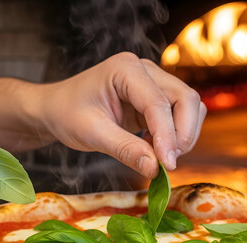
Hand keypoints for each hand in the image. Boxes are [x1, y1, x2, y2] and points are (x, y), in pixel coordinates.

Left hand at [31, 52, 205, 177]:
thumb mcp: (91, 134)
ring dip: (184, 135)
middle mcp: (145, 70)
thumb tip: (155, 169)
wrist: (56, 108)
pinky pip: (181, 114)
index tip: (167, 166)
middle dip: (183, 134)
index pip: (159, 103)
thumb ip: (125, 150)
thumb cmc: (67, 114)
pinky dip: (177, 135)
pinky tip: (155, 148)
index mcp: (125, 69)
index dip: (168, 136)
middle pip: (185, 98)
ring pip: (190, 106)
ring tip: (161, 156)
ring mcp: (154, 82)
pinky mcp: (157, 97)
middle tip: (168, 163)